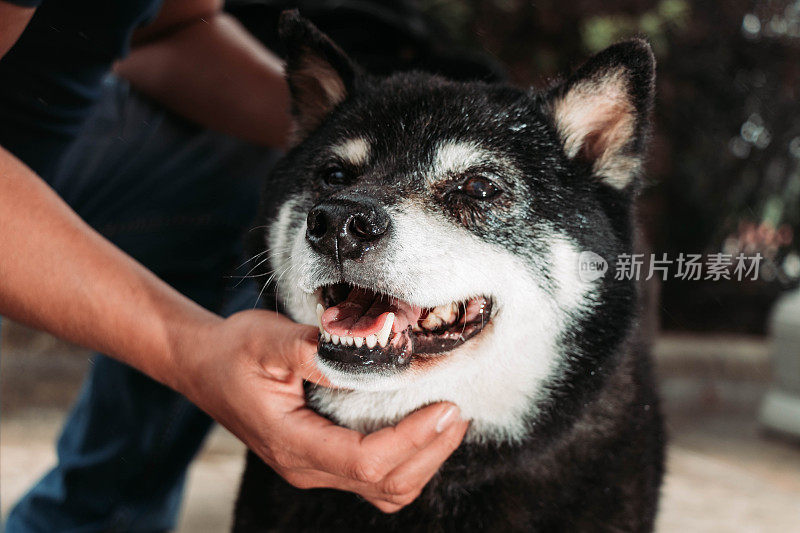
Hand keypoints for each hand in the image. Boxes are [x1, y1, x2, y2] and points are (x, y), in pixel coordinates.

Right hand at [176, 309, 468, 512]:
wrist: (203, 366)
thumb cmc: (233, 351)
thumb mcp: (268, 340)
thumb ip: (316, 348)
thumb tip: (374, 346)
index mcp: (293, 443)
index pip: (367, 461)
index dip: (413, 439)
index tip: (445, 405)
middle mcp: (307, 467)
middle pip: (386, 484)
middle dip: (432, 451)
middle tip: (458, 408)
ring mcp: (315, 468)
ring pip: (386, 490)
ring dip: (425, 459)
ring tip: (449, 419)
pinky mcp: (323, 459)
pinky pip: (376, 478)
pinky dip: (409, 458)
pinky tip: (422, 426)